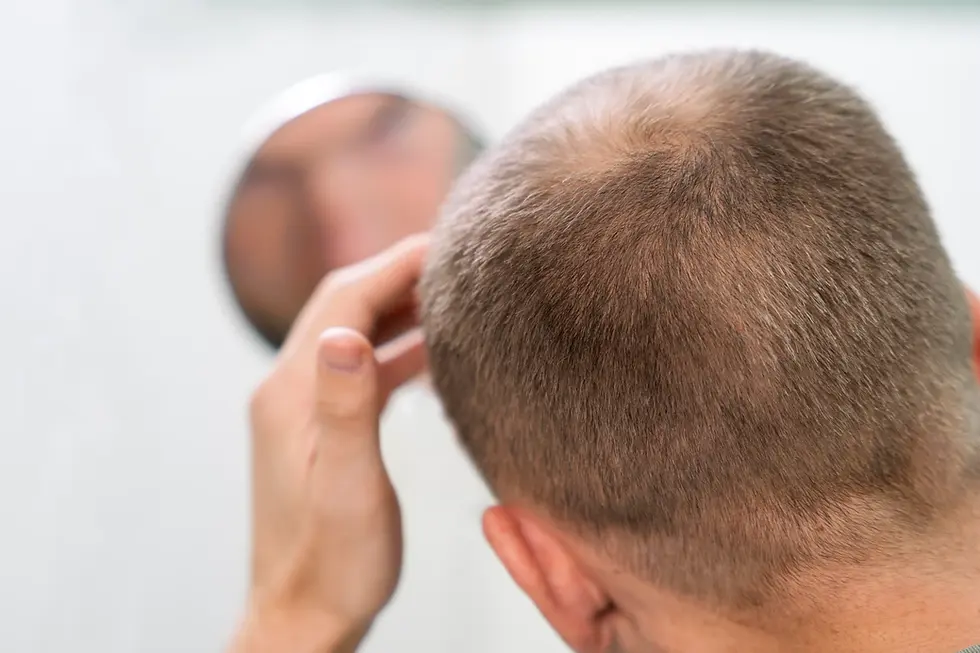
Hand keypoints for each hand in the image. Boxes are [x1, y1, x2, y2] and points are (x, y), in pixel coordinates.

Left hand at [231, 236, 428, 651]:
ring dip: (398, 308)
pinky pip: (360, 370)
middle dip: (397, 273)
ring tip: (452, 293)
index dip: (394, 264)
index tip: (446, 241)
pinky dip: (396, 350)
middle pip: (344, 305)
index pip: (343, 302)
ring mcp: (303, 407)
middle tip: (456, 257)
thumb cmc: (333, 562)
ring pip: (353, 333)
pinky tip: (432, 350)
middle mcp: (289, 390)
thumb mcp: (348, 488)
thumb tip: (344, 334)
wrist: (304, 613)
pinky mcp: (320, 427)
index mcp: (291, 395)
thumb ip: (346, 408)